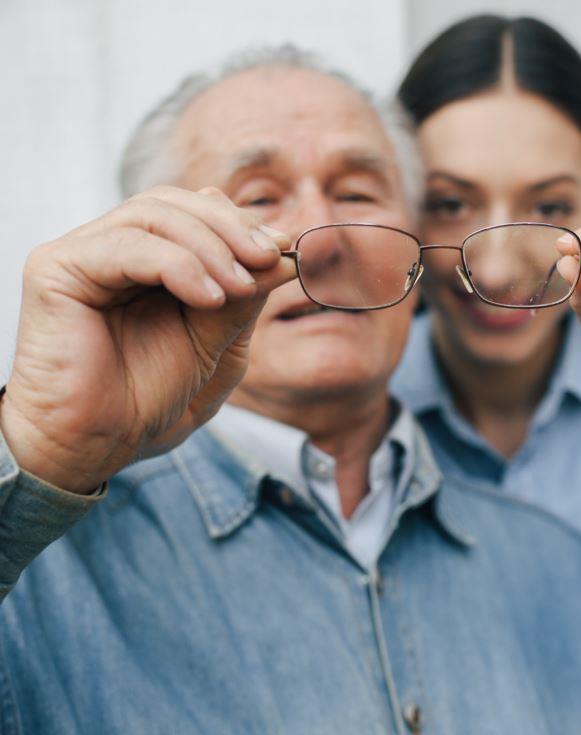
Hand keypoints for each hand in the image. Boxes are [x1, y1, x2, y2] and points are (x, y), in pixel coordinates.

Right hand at [0, 186, 294, 492]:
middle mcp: (112, 249)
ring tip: (242, 286)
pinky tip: (209, 298)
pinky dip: (179, 265)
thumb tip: (283, 254)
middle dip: (231, 228)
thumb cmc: (148, 398)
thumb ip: (242, 298)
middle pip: (174, 204)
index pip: (193, 212)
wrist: (98, 444)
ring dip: (212, 246)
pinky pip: (128, 246)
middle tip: (270, 257)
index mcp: (147, 261)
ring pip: (154, 214)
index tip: (282, 250)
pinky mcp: (57, 269)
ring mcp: (83, 255)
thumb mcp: (214, 342)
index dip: (239, 223)